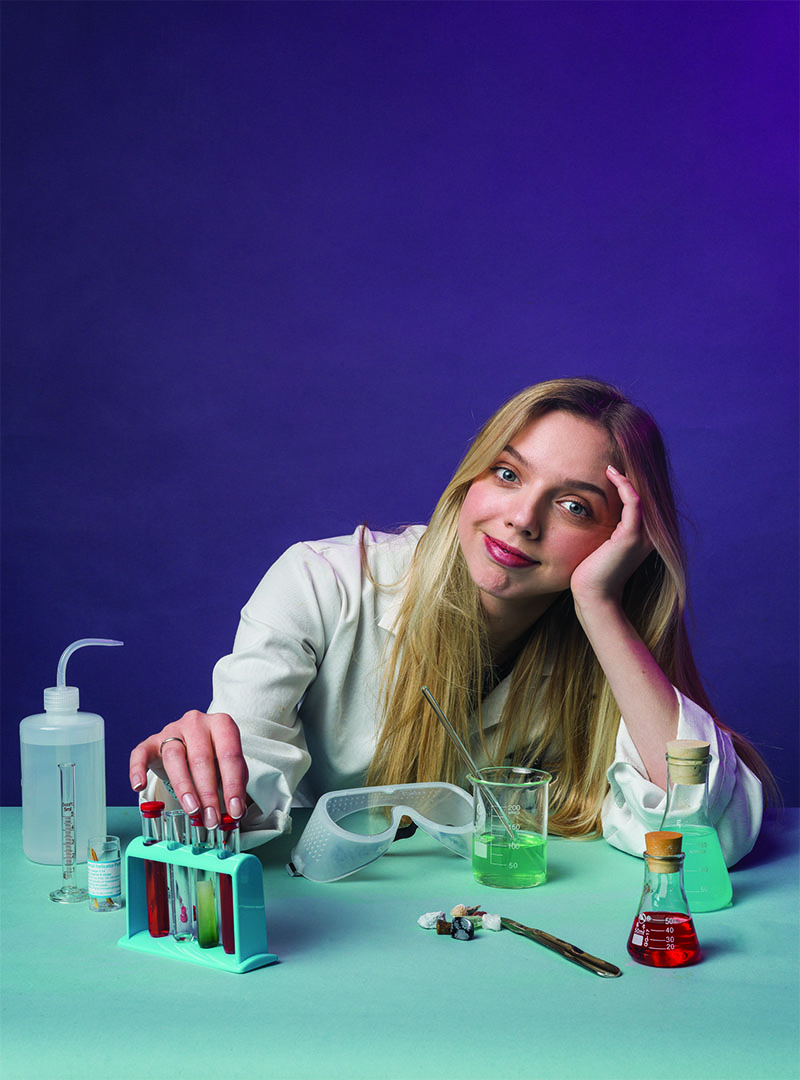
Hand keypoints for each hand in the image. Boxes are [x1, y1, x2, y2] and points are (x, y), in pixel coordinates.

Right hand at [129, 711, 247, 828]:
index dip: (233, 785)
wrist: (191, 741)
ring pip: (174, 757)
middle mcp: (196, 723)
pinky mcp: (151, 741)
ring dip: (184, 787)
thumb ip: (234, 785)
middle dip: (208, 793)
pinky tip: (139, 786)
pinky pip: (140, 754)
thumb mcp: (229, 765)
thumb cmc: (213, 755)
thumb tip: (236, 812)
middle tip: (212, 818)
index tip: (235, 810)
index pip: (230, 755)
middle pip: (201, 758)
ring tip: (192, 811)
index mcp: (221, 724)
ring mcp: (172, 730)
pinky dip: (137, 770)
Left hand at [569, 465, 653, 607]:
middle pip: (645, 496)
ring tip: (611, 466)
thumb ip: (605, 531)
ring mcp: (643, 535)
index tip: (612, 470)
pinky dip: (624, 486)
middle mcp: (648, 535)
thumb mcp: (601, 546)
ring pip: (641, 496)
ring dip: (627, 477)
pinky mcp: (631, 536)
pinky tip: (612, 474)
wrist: (594, 595)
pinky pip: (633, 502)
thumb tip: (593, 513)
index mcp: (643, 537)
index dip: (630, 485)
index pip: (641, 503)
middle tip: (613, 460)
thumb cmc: (592, 573)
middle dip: (631, 477)